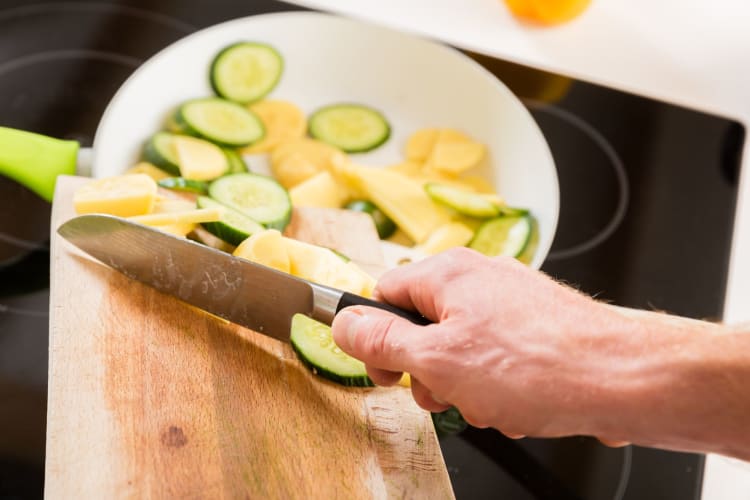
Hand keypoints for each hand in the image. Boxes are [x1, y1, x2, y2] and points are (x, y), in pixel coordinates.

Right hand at [331, 247, 640, 440]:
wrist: (622, 379)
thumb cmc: (537, 365)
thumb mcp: (437, 360)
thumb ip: (381, 341)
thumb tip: (342, 323)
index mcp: (447, 273)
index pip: (383, 296)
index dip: (377, 339)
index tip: (387, 372)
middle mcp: (479, 278)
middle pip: (423, 326)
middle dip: (428, 371)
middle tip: (445, 394)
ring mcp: (511, 301)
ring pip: (461, 348)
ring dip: (464, 385)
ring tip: (492, 402)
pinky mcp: (536, 326)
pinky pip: (496, 357)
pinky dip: (498, 385)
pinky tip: (519, 403)